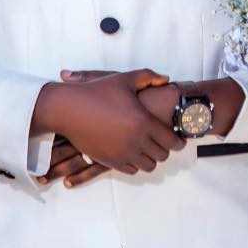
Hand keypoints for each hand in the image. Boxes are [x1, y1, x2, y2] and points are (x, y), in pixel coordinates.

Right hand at [32, 68, 184, 179]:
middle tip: (163, 142)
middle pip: (162, 155)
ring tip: (149, 148)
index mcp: (143, 122)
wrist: (68, 109)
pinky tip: (134, 153)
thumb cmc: (97, 92)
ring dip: (151, 158)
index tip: (179, 140)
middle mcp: (136, 141)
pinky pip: (131, 170)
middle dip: (165, 149)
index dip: (179, 142)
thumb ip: (149, 77)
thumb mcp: (125, 79)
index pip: (172, 141)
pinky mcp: (109, 161)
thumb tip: (166, 79)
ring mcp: (122, 153)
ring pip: (148, 166)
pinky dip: (136, 163)